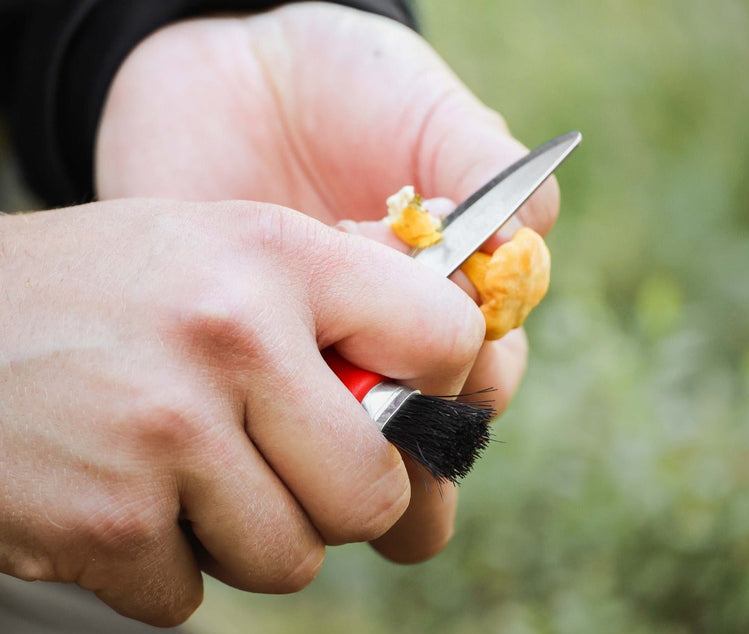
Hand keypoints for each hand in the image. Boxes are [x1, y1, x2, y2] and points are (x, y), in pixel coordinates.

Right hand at [0, 151, 483, 624]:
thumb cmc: (68, 292)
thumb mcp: (200, 249)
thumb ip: (312, 309)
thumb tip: (428, 381)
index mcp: (271, 254)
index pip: (444, 340)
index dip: (434, 391)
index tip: (392, 412)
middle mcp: (230, 334)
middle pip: (375, 491)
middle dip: (328, 501)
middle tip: (265, 470)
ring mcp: (165, 432)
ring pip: (289, 559)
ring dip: (234, 539)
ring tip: (164, 475)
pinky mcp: (101, 522)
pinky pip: (185, 595)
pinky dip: (149, 566)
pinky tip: (98, 498)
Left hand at [93, 2, 561, 560]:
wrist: (221, 64)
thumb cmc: (342, 81)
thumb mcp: (420, 105)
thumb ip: (481, 164)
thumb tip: (528, 237)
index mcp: (447, 299)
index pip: (484, 377)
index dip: (470, 379)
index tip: (443, 339)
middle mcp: (386, 342)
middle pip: (423, 437)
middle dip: (410, 441)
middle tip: (374, 404)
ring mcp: (312, 358)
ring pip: (345, 452)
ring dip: (338, 446)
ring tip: (309, 401)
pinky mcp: (243, 361)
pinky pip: (259, 423)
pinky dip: (265, 421)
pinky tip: (253, 387)